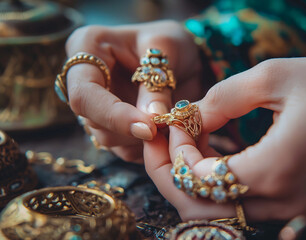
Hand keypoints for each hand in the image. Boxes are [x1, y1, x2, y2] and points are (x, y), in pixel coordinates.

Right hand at [65, 20, 201, 161]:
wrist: (180, 56)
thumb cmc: (170, 42)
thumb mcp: (167, 49)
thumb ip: (156, 85)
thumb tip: (151, 119)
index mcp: (87, 47)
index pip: (85, 93)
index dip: (114, 115)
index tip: (149, 128)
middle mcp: (83, 78)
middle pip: (92, 119)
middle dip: (130, 130)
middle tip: (166, 127)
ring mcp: (96, 104)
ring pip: (105, 137)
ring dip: (139, 140)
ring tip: (169, 126)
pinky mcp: (110, 122)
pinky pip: (121, 147)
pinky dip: (143, 147)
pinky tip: (162, 134)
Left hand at [144, 57, 305, 220]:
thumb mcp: (278, 77)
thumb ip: (223, 97)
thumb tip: (188, 116)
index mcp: (274, 171)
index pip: (199, 178)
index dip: (177, 150)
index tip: (176, 121)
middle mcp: (280, 203)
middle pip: (200, 207)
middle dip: (170, 175)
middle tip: (159, 143)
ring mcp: (290, 211)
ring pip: (219, 212)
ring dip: (191, 182)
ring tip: (182, 146)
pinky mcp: (296, 206)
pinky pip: (241, 206)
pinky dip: (216, 186)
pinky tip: (212, 156)